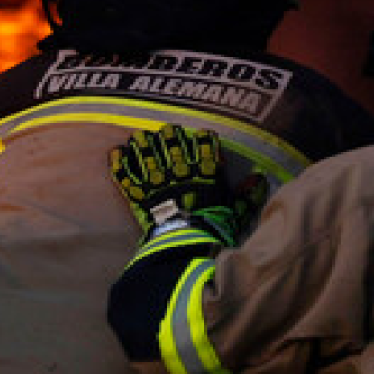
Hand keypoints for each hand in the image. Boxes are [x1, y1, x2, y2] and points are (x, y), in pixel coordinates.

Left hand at [110, 126, 257, 244]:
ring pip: (148, 155)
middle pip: (173, 145)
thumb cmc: (214, 229)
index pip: (204, 146)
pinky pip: (128, 176)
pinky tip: (115, 153)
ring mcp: (158, 181)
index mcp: (204, 173)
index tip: (200, 134)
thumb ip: (247, 195)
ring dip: (143, 145)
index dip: (201, 138)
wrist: (187, 243)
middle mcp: (180, 171)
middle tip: (165, 129)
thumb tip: (258, 179)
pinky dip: (120, 165)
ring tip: (138, 136)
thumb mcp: (237, 212)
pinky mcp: (141, 195)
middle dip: (169, 137)